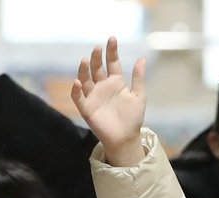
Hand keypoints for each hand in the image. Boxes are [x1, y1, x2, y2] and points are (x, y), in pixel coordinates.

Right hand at [71, 37, 147, 167]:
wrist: (126, 138)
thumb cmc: (133, 118)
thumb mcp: (139, 96)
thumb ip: (138, 78)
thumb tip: (141, 58)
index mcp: (116, 82)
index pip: (112, 63)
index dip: (111, 51)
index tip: (112, 39)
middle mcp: (102, 86)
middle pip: (97, 68)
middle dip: (97, 58)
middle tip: (98, 48)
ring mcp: (93, 96)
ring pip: (85, 80)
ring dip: (84, 70)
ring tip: (86, 60)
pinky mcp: (87, 109)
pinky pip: (79, 98)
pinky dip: (76, 90)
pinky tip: (77, 82)